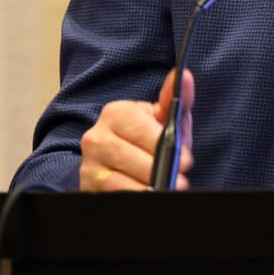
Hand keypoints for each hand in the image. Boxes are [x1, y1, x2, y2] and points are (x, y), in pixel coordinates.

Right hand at [79, 69, 193, 191]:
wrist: (120, 162)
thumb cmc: (147, 137)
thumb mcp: (163, 118)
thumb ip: (176, 99)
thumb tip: (185, 76)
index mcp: (115, 113)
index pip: (141, 130)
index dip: (165, 146)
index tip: (186, 160)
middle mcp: (96, 136)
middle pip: (131, 157)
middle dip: (159, 170)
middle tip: (179, 180)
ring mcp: (89, 163)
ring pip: (121, 180)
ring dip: (149, 188)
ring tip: (166, 189)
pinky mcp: (88, 187)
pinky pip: (113, 195)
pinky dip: (135, 198)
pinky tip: (148, 196)